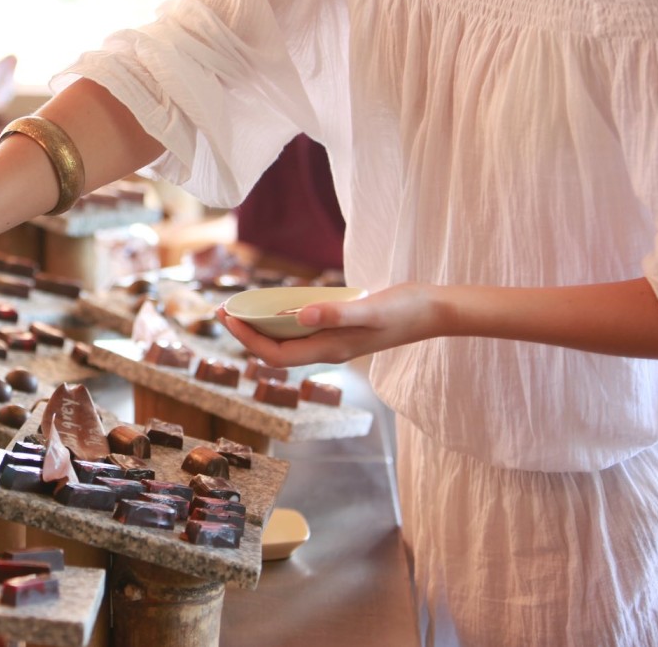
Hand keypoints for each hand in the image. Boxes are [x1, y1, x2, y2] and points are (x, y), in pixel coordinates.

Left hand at [217, 283, 446, 366]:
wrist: (435, 310)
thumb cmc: (405, 309)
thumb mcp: (370, 308)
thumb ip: (336, 313)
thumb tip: (299, 317)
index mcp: (330, 349)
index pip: (275, 355)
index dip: (246, 339)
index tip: (226, 317)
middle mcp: (328, 349)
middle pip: (276, 351)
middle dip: (246, 333)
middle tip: (222, 310)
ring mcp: (335, 340)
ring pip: (288, 341)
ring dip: (261, 327)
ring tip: (241, 308)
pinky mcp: (342, 328)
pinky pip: (303, 330)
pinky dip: (283, 319)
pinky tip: (278, 303)